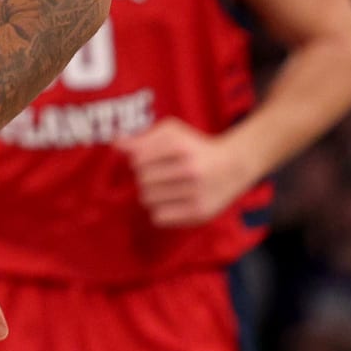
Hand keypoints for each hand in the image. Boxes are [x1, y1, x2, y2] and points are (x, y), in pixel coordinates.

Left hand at [115, 118, 254, 226]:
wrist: (234, 166)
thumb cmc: (194, 147)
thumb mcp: (171, 133)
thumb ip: (142, 137)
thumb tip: (116, 144)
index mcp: (181, 147)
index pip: (137, 159)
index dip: (138, 160)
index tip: (149, 159)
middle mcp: (191, 170)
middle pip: (142, 180)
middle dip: (144, 178)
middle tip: (158, 175)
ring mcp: (197, 193)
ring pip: (148, 200)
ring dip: (150, 194)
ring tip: (164, 188)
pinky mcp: (200, 213)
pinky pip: (159, 218)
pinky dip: (159, 210)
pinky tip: (170, 201)